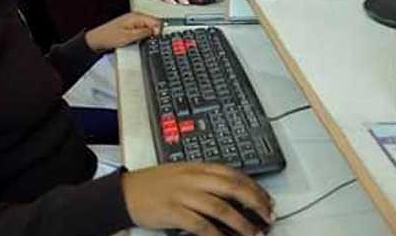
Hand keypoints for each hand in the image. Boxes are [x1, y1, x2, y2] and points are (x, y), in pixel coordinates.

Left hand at [84, 12, 161, 51]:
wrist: (97, 40)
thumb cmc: (109, 37)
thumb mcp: (129, 37)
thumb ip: (144, 33)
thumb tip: (156, 31)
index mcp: (136, 16)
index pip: (155, 21)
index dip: (160, 30)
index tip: (160, 38)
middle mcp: (135, 17)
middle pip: (153, 23)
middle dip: (155, 33)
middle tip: (152, 42)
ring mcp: (133, 22)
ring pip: (148, 27)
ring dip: (149, 35)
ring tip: (144, 41)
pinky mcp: (131, 27)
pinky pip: (142, 30)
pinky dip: (143, 35)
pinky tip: (140, 41)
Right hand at [122, 163, 274, 235]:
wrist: (127, 192)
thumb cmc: (155, 184)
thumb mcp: (182, 173)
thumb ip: (205, 179)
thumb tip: (233, 193)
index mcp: (197, 167)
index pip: (233, 173)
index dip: (254, 187)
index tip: (267, 200)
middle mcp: (193, 178)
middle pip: (233, 187)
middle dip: (255, 202)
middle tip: (268, 216)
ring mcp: (183, 194)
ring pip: (221, 207)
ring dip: (241, 223)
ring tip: (253, 233)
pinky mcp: (174, 211)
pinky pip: (201, 225)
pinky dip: (216, 235)